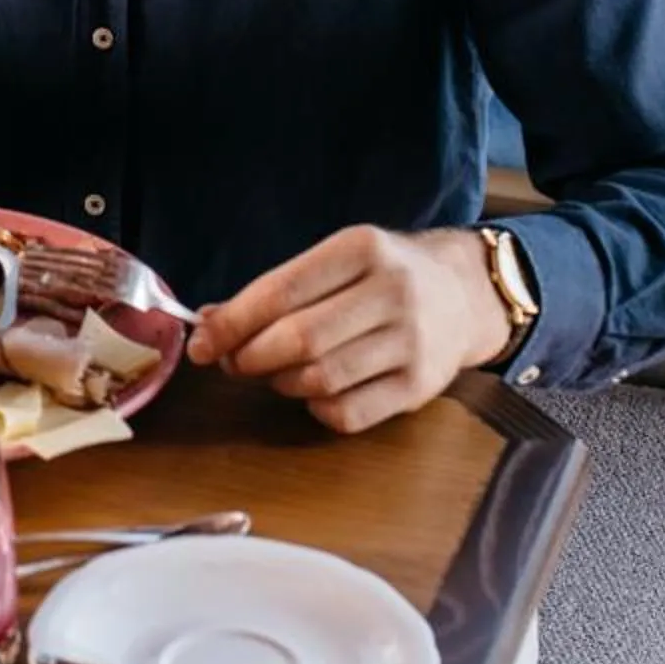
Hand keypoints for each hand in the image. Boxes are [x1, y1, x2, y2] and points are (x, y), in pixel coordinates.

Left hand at [185, 226, 510, 433]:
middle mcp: (392, 293)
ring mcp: (411, 343)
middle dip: (250, 358)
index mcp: (361, 249)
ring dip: (280, 383)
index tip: (201, 344)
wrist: (464, 294)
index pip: (280, 292)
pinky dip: (317, 409)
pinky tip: (315, 392)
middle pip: (298, 340)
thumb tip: (208, 323)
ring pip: (320, 380)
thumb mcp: (334, 262)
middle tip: (233, 363)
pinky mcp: (419, 388)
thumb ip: (274, 289)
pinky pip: (348, 414)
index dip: (231, 323)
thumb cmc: (380, 277)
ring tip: (275, 373)